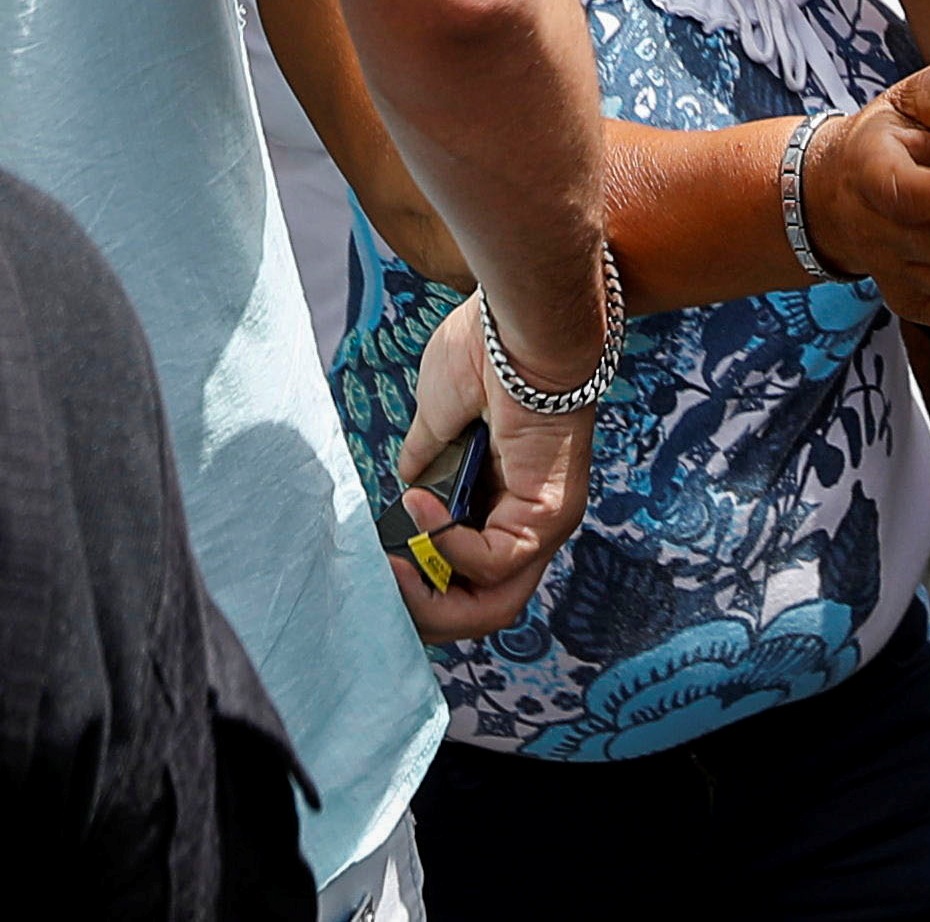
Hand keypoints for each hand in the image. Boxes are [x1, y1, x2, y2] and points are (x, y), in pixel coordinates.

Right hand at [385, 287, 596, 639]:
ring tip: (394, 561)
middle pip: (483, 608)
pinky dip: (449, 544)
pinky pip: (494, 559)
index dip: (423, 584)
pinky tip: (420, 509)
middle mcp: (533, 522)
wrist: (519, 319)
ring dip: (433, 589)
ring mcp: (546, 524)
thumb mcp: (439, 414)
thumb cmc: (486, 352)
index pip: (470, 576)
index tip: (380, 565)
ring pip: (493, 601)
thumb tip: (407, 482)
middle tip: (383, 583)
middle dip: (426, 610)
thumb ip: (428, 454)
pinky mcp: (549, 514)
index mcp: (507, 498)